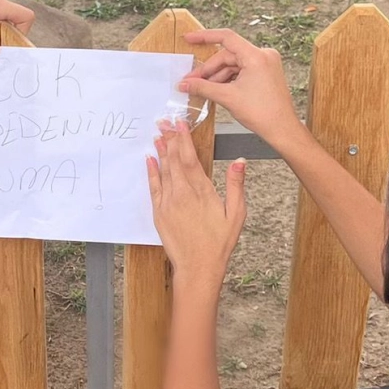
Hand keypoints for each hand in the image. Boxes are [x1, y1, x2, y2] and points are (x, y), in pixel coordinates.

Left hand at [147, 120, 246, 289]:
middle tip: (164, 120)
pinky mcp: (159, 213)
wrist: (197, 267)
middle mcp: (182, 194)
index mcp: (202, 191)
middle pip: (174, 160)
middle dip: (169, 138)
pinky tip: (150, 159)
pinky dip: (151, 171)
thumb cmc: (219, 243)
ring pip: (163, 170)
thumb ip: (236, 186)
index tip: (180, 123)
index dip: (184, 139)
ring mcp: (168, 203)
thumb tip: (239, 162)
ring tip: (158, 133)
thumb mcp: (236, 214)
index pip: (190, 158)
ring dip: (160, 151)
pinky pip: (153, 187)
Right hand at [180, 29, 301, 148]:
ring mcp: (265, 64)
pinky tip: (216, 89)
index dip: (204, 37)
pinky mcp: (265, 73)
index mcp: (256, 56)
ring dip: (217, 76)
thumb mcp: (227, 97)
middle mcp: (263, 56)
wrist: (282, 128)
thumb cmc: (264, 113)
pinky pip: (241, 70)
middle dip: (208, 69)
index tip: (190, 38)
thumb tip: (185, 83)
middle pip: (227, 55)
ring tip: (202, 88)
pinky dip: (228, 79)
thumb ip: (203, 87)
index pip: (226, 38)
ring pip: (233, 64)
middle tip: (191, 81)